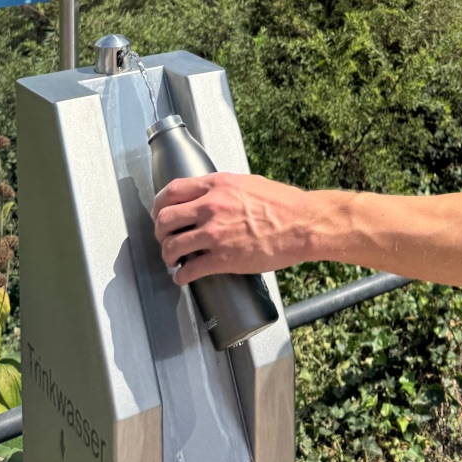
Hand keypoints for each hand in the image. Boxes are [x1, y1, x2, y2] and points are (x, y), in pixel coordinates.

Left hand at [152, 172, 310, 280]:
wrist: (303, 224)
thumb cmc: (283, 204)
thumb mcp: (248, 183)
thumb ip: (225, 188)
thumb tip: (212, 195)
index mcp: (217, 185)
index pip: (172, 191)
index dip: (159, 205)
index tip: (159, 213)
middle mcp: (210, 207)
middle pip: (165, 219)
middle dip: (160, 232)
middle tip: (165, 239)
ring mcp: (214, 233)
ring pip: (171, 245)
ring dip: (167, 256)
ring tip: (173, 260)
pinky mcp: (222, 259)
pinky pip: (189, 270)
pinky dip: (181, 276)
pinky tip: (183, 277)